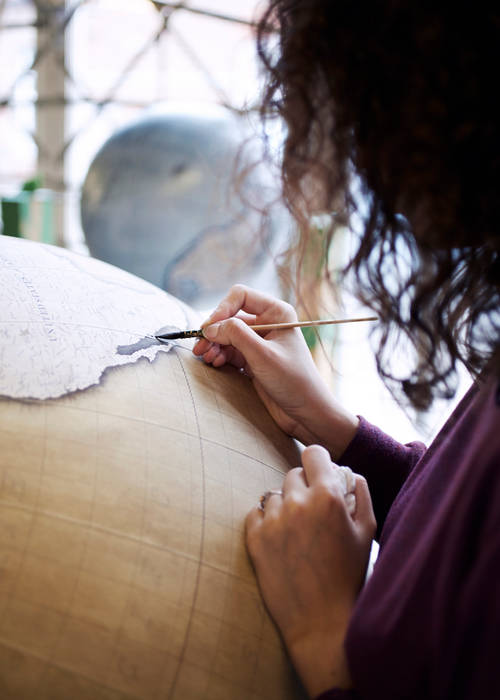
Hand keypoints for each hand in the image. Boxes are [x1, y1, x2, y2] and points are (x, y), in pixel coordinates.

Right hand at [193, 285, 358, 459]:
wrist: (306, 413)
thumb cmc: (293, 381)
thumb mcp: (262, 355)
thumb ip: (236, 336)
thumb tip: (210, 327)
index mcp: (277, 313)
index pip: (240, 296)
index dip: (222, 309)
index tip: (209, 328)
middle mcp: (268, 323)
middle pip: (230, 316)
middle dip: (214, 330)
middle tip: (200, 347)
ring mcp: (260, 342)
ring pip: (227, 335)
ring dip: (214, 344)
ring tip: (206, 357)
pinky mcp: (253, 359)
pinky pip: (230, 350)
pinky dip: (220, 355)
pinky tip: (215, 363)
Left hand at [246, 445, 375, 697]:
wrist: (322, 623)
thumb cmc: (350, 577)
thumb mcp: (367, 532)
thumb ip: (361, 494)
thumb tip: (350, 474)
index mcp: (328, 497)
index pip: (313, 453)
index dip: (318, 461)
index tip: (319, 472)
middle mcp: (298, 503)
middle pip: (293, 473)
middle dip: (303, 487)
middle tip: (312, 511)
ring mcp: (273, 521)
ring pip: (274, 494)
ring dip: (285, 505)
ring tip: (297, 532)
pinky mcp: (254, 539)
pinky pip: (255, 512)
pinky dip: (266, 520)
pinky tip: (280, 539)